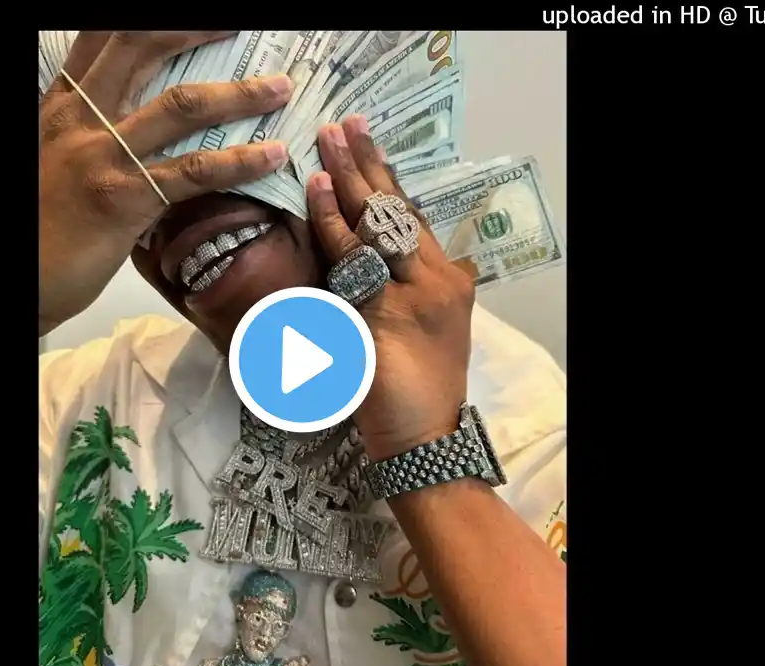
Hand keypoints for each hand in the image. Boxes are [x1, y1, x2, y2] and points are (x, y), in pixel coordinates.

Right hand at [39, 32, 292, 333]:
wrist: (22, 276)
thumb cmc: (42, 227)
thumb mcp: (57, 160)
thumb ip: (92, 135)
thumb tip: (137, 126)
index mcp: (65, 107)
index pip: (102, 42)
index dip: (151, 26)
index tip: (189, 20)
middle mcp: (82, 119)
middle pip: (141, 48)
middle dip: (194, 31)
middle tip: (236, 27)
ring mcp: (104, 156)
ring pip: (181, 106)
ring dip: (239, 95)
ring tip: (279, 90)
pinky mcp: (126, 199)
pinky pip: (194, 172)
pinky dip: (240, 161)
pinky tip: (271, 156)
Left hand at [307, 117, 474, 461]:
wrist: (423, 440)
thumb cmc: (413, 392)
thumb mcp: (413, 333)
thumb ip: (395, 295)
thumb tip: (363, 267)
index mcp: (443, 279)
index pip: (411, 217)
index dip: (386, 178)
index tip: (363, 144)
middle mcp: (435, 279)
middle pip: (398, 210)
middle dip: (368, 164)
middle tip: (341, 125)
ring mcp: (415, 295)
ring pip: (379, 227)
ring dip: (351, 181)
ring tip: (327, 145)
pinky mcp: (391, 313)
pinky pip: (357, 260)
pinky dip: (337, 225)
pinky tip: (321, 195)